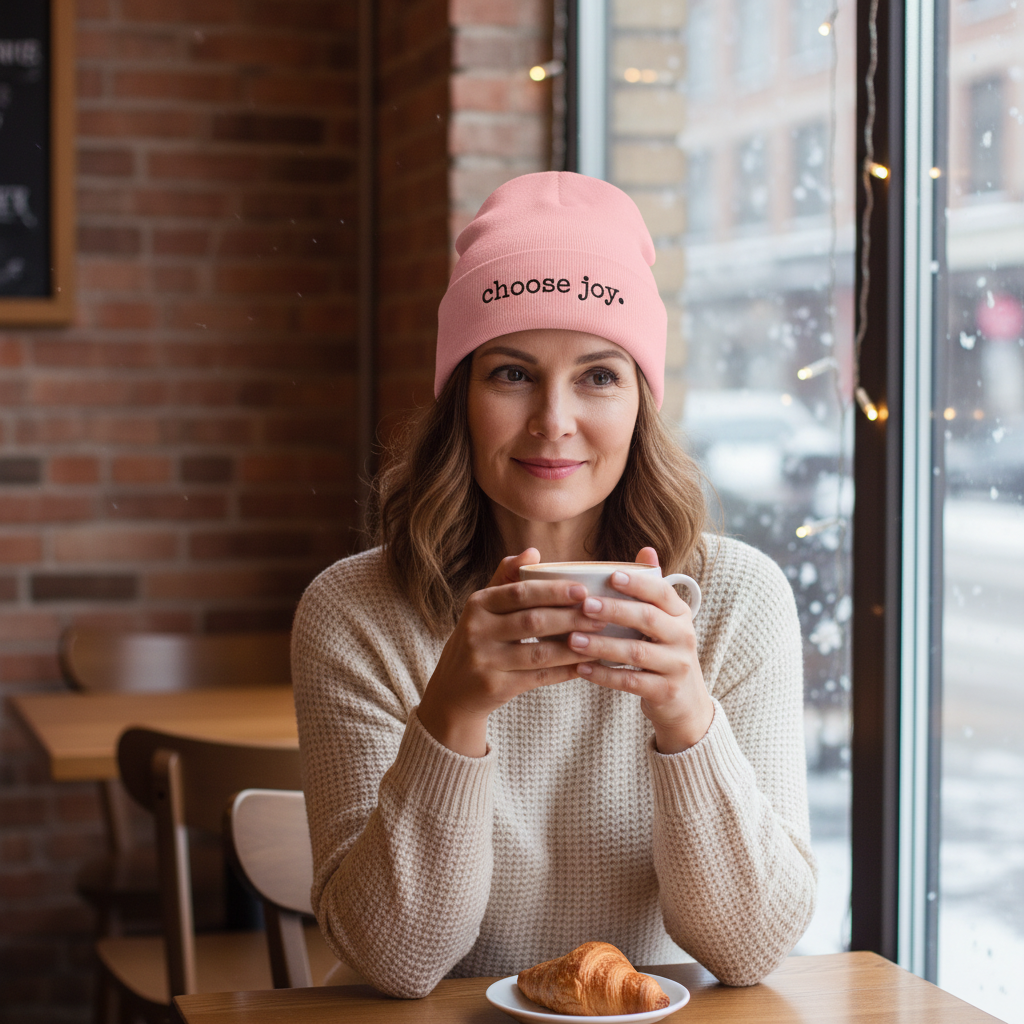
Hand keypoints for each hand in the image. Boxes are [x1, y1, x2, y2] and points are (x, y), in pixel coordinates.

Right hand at [416, 548, 605, 756]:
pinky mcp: (495, 687)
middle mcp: (477, 631)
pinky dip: (564, 671)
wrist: (453, 691)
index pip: (520, 593)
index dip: (553, 591)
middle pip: (532, 621)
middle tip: (600, 614)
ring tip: (600, 639)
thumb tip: (533, 552)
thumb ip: (505, 578)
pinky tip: (584, 665)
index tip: (583, 590)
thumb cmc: (478, 640)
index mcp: (478, 605)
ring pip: (539, 652)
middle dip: (570, 617)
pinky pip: (538, 677)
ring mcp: (485, 661)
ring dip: (573, 647)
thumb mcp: (483, 608)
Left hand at [566, 547, 712, 753]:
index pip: (662, 592)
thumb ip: (652, 590)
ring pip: (635, 653)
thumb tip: (645, 549)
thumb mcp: (666, 621)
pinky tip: (581, 668)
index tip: (611, 576)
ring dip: (602, 645)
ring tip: (572, 639)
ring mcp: (676, 666)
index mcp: (681, 614)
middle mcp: (683, 637)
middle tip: (584, 605)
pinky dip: (604, 675)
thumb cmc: (665, 652)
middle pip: (647, 619)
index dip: (637, 583)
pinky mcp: (665, 692)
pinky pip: (630, 682)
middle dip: (614, 610)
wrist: (686, 702)